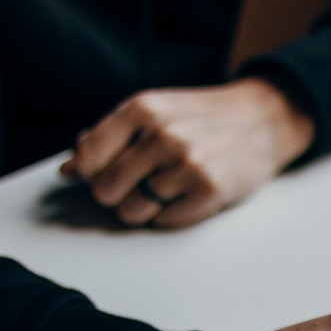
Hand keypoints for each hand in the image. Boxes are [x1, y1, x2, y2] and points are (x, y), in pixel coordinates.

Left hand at [61, 77, 313, 227]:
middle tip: (138, 185)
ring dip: (143, 208)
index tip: (103, 174)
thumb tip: (68, 170)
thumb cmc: (204, 119)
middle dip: (117, 194)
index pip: (87, 159)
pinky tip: (185, 196)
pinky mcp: (209, 192)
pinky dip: (169, 215)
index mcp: (142, 109)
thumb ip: (110, 136)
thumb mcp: (156, 110)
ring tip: (165, 191)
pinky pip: (164, 222)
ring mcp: (187, 165)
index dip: (89, 174)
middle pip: (105, 191)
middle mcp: (162, 136)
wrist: (262, 120)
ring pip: (132, 212)